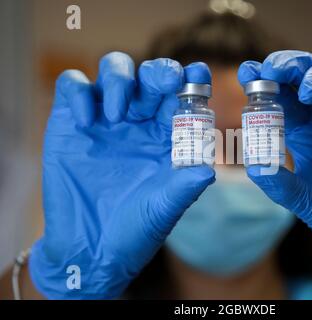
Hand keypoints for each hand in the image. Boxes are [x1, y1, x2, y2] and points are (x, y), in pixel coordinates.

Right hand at [29, 53, 214, 298]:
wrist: (91, 248)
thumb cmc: (135, 229)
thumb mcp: (163, 209)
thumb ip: (184, 188)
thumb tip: (209, 170)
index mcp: (167, 134)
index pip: (182, 96)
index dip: (192, 81)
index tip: (200, 74)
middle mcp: (139, 120)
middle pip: (150, 76)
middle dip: (159, 72)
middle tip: (166, 83)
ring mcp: (105, 118)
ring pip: (114, 69)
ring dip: (120, 79)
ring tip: (118, 114)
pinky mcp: (71, 121)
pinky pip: (73, 86)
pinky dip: (79, 92)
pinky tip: (86, 121)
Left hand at [238, 41, 311, 298]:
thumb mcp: (307, 202)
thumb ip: (280, 183)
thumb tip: (252, 163)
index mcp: (304, 132)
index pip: (280, 99)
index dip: (263, 83)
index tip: (248, 73)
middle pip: (305, 77)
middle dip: (287, 68)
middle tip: (273, 71)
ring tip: (308, 89)